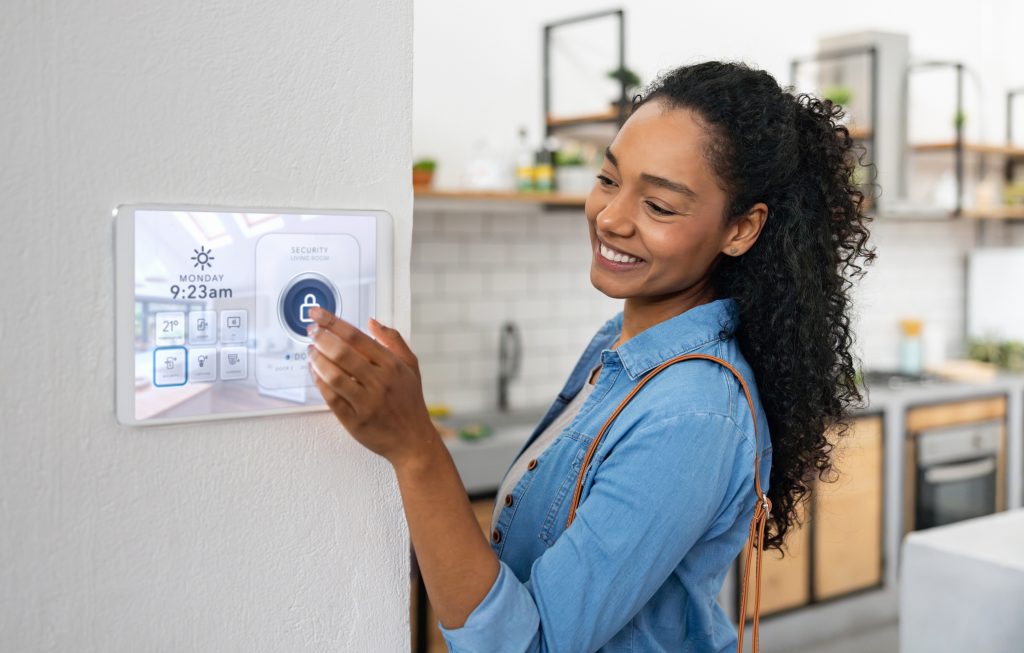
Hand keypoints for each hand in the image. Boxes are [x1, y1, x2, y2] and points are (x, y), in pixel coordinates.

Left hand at [306, 306, 436, 467]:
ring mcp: (366, 402)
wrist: (412, 440)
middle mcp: (380, 382)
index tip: (318, 314)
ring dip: (317, 359)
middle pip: (342, 353)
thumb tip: (372, 322)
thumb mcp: (410, 366)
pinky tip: (315, 372)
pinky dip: (319, 382)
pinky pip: (331, 398)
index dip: (333, 322)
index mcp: (392, 365)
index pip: (357, 337)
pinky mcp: (354, 420)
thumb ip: (393, 340)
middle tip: (311, 331)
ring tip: (310, 351)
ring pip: (333, 375)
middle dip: (321, 338)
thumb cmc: (409, 402)